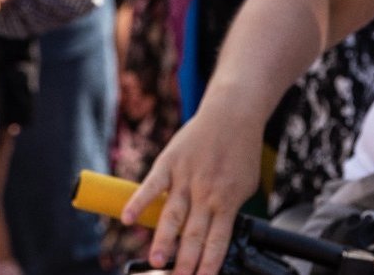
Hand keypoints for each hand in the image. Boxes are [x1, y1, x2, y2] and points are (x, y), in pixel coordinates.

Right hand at [121, 103, 263, 274]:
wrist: (232, 114)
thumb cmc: (240, 150)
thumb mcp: (245, 185)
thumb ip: (229, 209)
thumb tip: (216, 233)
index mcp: (227, 201)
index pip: (217, 241)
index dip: (208, 264)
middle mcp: (205, 193)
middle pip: (193, 234)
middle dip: (186, 261)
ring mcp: (185, 178)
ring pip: (172, 215)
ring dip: (164, 240)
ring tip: (157, 261)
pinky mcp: (169, 163)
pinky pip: (151, 186)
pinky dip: (138, 202)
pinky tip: (127, 219)